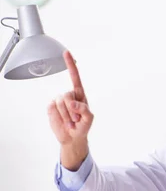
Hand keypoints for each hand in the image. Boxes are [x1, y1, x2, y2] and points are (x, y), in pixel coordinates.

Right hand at [47, 50, 93, 168]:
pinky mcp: (51, 107)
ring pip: (60, 102)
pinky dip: (59, 116)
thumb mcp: (89, 119)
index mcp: (80, 95)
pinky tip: (63, 120)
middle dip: (72, 109)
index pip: (75, 77)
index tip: (66, 53)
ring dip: (67, 115)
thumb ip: (84, 109)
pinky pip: (53, 108)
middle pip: (67, 95)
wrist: (72, 137)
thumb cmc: (83, 126)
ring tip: (71, 121)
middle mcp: (69, 95)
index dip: (70, 65)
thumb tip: (73, 103)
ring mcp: (59, 101)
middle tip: (76, 119)